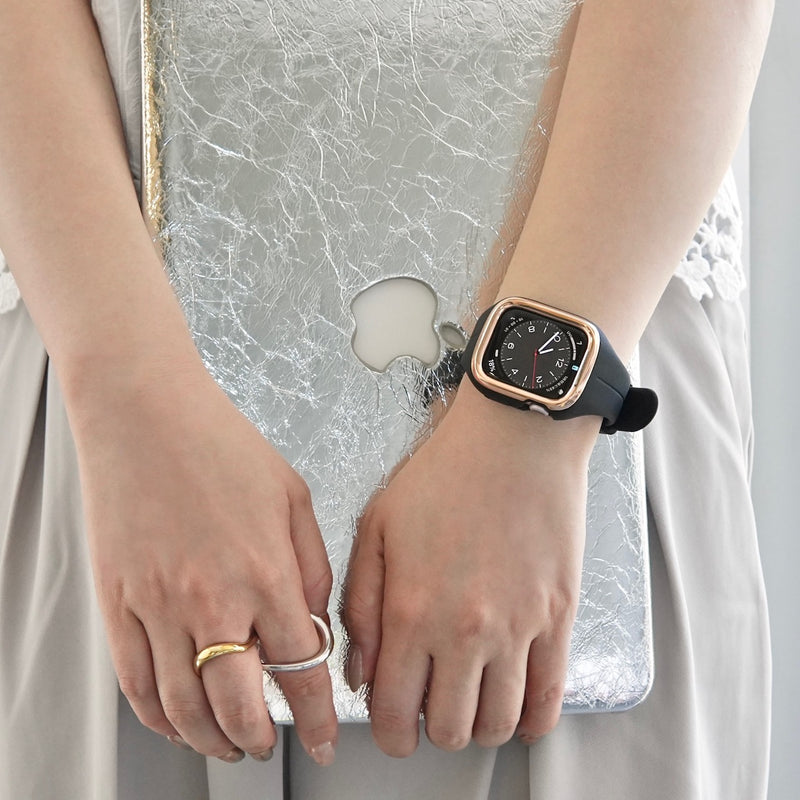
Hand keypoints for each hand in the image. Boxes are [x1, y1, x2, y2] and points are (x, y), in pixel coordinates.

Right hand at [69, 359, 337, 764]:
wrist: (146, 415)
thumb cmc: (221, 447)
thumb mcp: (293, 497)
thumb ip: (311, 565)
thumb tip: (310, 619)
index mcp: (266, 573)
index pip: (301, 669)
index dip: (318, 716)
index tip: (322, 739)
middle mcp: (214, 601)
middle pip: (241, 706)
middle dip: (263, 740)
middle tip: (271, 746)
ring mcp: (159, 607)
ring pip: (185, 708)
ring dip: (212, 740)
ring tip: (230, 745)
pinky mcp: (118, 604)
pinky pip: (135, 682)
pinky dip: (158, 717)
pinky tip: (176, 722)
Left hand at [343, 381, 597, 755]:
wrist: (515, 438)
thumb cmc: (445, 474)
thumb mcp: (377, 528)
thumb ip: (360, 606)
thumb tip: (362, 672)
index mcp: (412, 610)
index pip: (395, 713)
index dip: (390, 734)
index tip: (393, 728)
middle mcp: (466, 631)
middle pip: (450, 730)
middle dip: (433, 731)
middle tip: (431, 708)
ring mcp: (519, 628)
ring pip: (500, 724)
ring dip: (480, 729)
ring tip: (471, 703)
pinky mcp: (559, 616)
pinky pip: (551, 696)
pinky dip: (533, 721)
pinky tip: (518, 712)